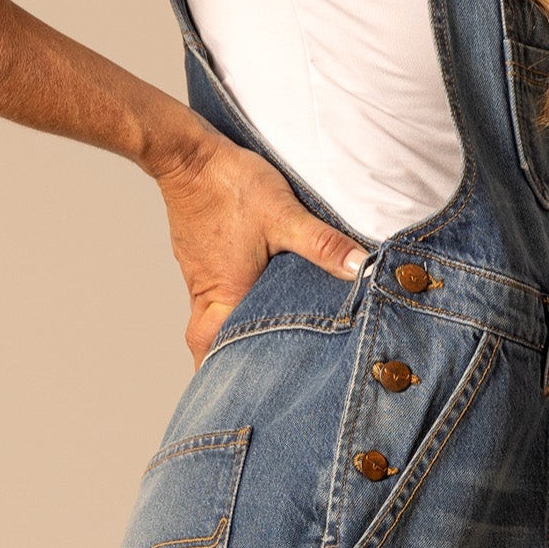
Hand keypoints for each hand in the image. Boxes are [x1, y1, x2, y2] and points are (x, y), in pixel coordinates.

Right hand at [156, 129, 365, 366]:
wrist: (187, 153)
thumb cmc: (230, 185)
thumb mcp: (285, 215)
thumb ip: (323, 245)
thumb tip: (361, 269)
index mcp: (225, 293)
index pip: (211, 349)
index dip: (219, 375)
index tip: (234, 394)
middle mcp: (208, 290)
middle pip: (204, 341)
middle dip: (221, 360)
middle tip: (245, 375)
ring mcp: (199, 273)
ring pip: (208, 317)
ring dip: (227, 331)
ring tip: (255, 342)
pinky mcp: (200, 255)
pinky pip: (211, 291)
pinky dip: (228, 303)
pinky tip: (251, 296)